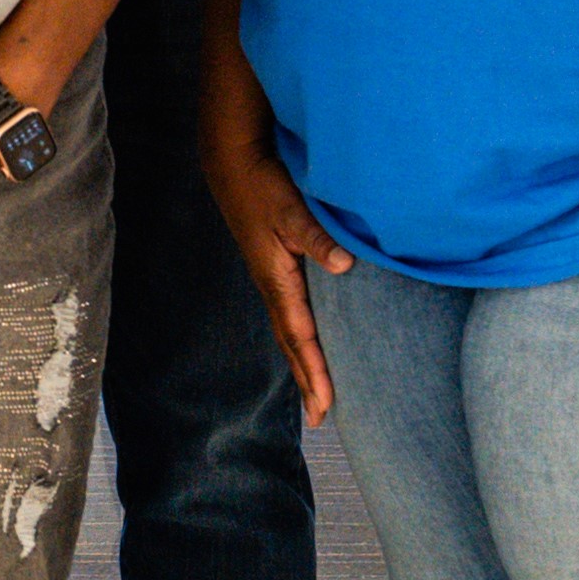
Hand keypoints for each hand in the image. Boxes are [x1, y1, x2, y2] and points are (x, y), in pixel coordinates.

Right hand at [201, 115, 346, 423]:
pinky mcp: (275, 266)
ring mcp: (273, 277)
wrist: (232, 160)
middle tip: (323, 419)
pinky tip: (309, 341)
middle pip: (292, 344)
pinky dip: (301, 337)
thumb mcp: (291, 208)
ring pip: (290, 331)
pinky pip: (291, 313)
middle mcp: (273, 285)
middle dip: (308, 381)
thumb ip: (317, 237)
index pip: (300, 336)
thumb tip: (346, 265)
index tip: (326, 406)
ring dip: (304, 364)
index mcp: (277, 278)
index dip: (315, 371)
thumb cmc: (262, 183)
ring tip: (317, 393)